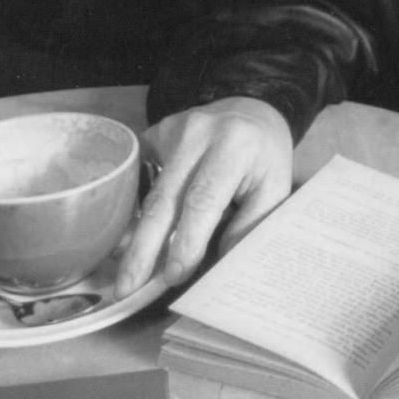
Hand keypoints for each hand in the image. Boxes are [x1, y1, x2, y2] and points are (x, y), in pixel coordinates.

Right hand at [115, 98, 293, 296]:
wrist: (251, 109)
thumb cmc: (265, 155)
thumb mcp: (275, 187)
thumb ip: (249, 224)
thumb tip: (215, 267)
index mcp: (235, 144)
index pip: (203, 199)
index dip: (186, 240)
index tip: (175, 276)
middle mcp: (198, 132)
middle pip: (165, 198)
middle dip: (145, 248)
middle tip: (127, 288)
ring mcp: (172, 129)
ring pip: (149, 194)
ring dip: (135, 237)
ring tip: (124, 277)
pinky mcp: (155, 134)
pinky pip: (141, 180)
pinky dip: (135, 214)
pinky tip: (128, 244)